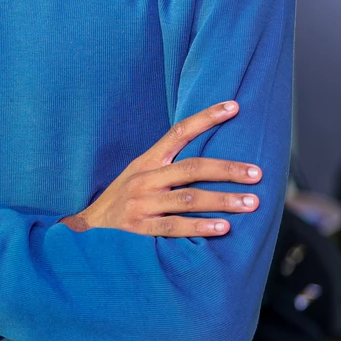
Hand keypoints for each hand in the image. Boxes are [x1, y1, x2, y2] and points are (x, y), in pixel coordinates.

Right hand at [60, 101, 261, 235]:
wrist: (84, 232)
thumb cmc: (121, 203)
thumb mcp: (138, 177)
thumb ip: (167, 167)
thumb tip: (210, 160)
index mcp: (147, 162)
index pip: (179, 132)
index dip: (206, 118)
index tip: (234, 107)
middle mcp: (144, 179)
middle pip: (192, 167)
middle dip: (228, 169)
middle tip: (256, 174)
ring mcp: (141, 204)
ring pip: (189, 198)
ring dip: (223, 200)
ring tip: (251, 204)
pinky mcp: (138, 229)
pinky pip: (174, 226)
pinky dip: (199, 227)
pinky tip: (222, 228)